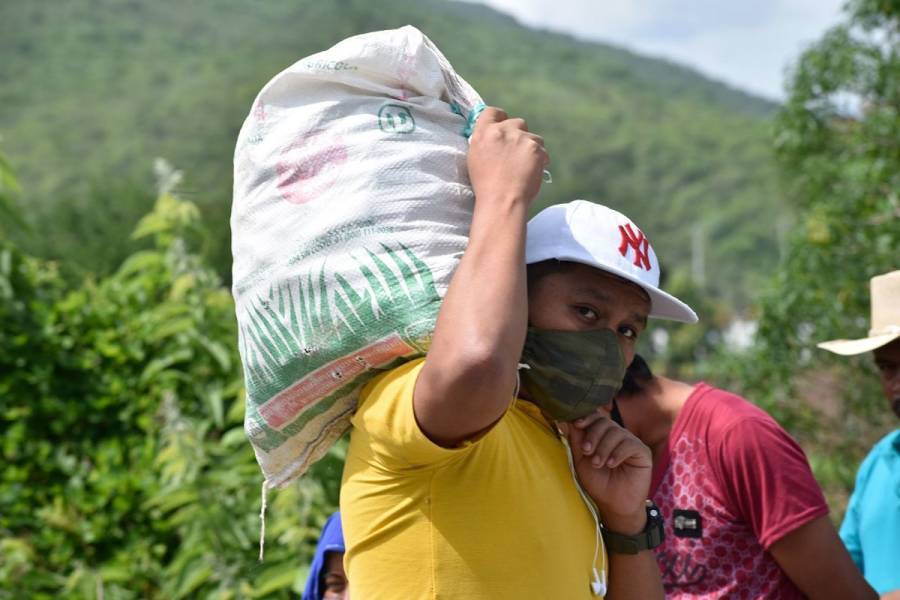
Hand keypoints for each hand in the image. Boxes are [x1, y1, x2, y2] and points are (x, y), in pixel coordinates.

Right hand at [467, 107, 547, 206]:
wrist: (502, 201)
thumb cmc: (486, 186)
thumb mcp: (475, 159)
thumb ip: (485, 143)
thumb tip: (495, 137)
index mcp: (483, 133)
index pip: (492, 112)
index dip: (500, 118)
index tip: (504, 127)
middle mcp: (501, 131)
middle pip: (517, 122)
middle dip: (519, 134)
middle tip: (517, 152)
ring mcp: (520, 138)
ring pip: (533, 136)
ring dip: (531, 147)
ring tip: (525, 167)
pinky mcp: (535, 148)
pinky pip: (542, 149)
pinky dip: (540, 159)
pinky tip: (532, 172)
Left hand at [561, 410, 651, 533]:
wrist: (614, 505)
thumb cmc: (598, 482)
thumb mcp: (581, 460)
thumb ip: (576, 440)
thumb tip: (563, 420)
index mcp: (603, 435)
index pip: (596, 417)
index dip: (587, 417)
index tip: (577, 425)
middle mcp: (617, 435)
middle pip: (605, 422)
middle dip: (593, 435)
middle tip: (586, 452)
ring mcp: (631, 442)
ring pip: (616, 432)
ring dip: (603, 448)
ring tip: (598, 464)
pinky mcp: (643, 452)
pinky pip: (630, 444)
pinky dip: (618, 453)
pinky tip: (611, 464)